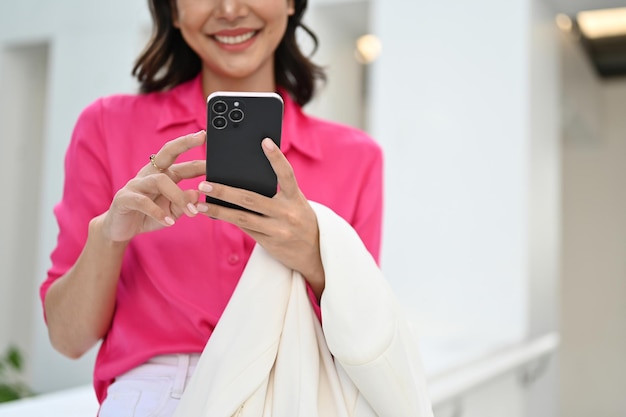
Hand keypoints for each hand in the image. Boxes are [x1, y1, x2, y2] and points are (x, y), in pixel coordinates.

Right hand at [101, 130, 206, 242]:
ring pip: (160, 180)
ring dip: (178, 196)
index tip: (215, 154)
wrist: (120, 229)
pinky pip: (143, 201)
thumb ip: (184, 203)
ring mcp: (136, 184)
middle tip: (201, 137)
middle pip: (167, 153)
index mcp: (164, 175)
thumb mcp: (172, 212)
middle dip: (184, 143)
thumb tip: (197, 193)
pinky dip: (158, 212)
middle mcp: (150, 174)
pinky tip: (169, 222)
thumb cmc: (149, 217)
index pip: (184, 164)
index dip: (200, 161)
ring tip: (192, 212)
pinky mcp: (124, 198)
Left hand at [198, 138, 324, 296]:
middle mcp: (287, 213)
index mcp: (296, 198)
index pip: (286, 174)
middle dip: (225, 191)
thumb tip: (244, 180)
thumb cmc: (301, 220)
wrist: (315, 253)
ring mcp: (278, 230)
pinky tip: (212, 214)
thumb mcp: (296, 203)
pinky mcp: (269, 243)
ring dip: (219, 210)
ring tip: (200, 203)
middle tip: (205, 183)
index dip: (276, 158)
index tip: (265, 141)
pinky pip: (245, 229)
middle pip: (251, 199)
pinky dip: (228, 220)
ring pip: (242, 218)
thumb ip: (278, 193)